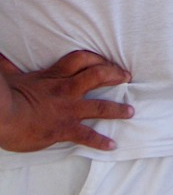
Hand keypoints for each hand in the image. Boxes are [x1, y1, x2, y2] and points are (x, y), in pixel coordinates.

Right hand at [0, 50, 132, 151]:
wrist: (1, 116)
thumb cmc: (4, 96)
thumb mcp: (8, 76)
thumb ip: (7, 66)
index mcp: (54, 76)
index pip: (81, 59)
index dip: (96, 57)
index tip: (105, 61)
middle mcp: (67, 89)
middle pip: (98, 75)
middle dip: (115, 75)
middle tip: (127, 77)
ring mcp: (69, 109)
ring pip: (101, 106)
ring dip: (118, 109)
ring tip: (130, 111)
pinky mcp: (65, 128)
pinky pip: (88, 135)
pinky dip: (101, 141)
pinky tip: (112, 145)